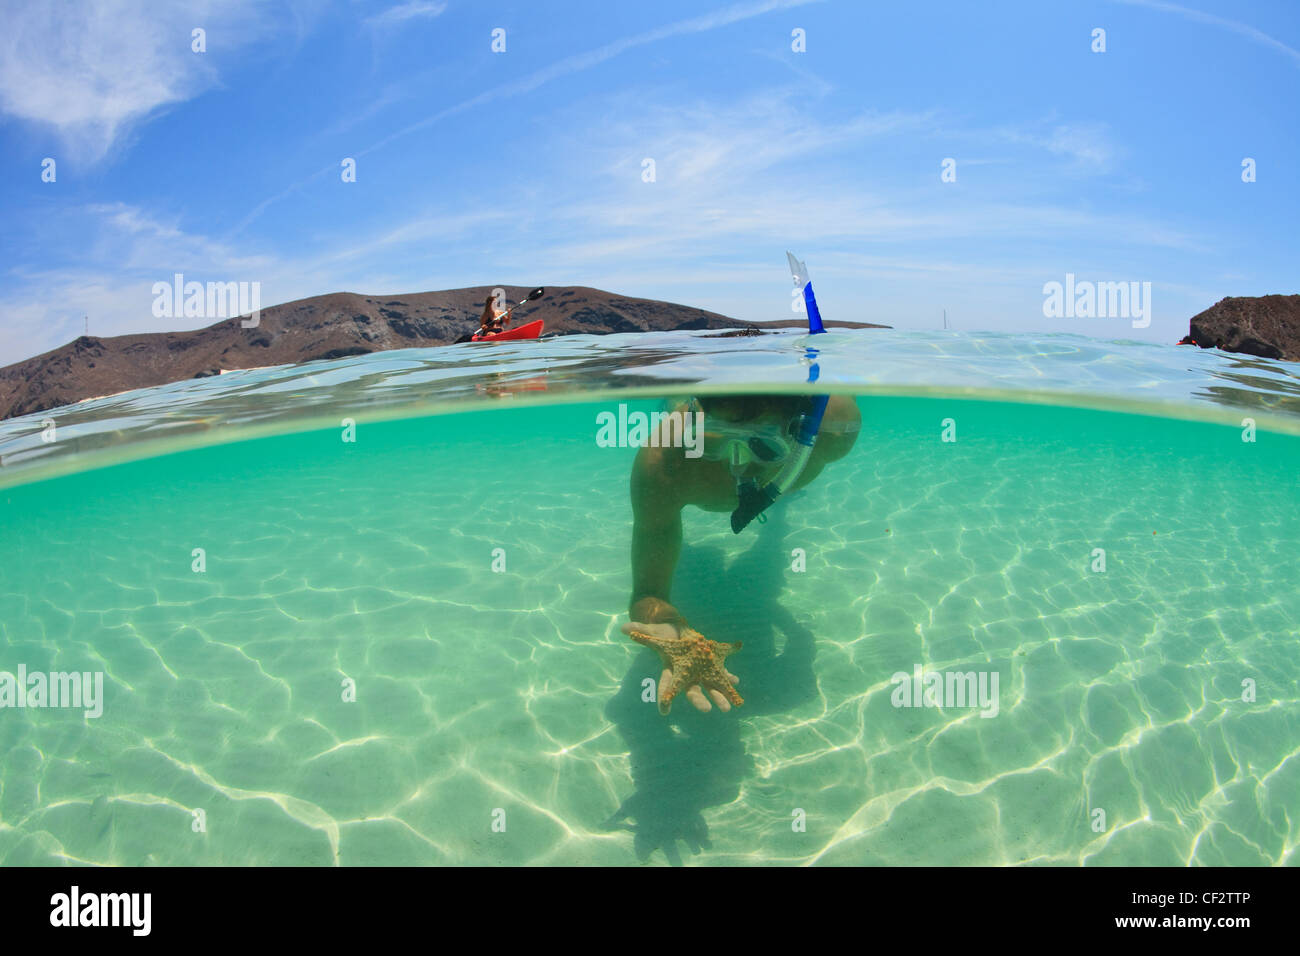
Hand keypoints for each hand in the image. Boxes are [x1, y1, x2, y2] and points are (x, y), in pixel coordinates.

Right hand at [620, 621, 740, 714]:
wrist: (675, 629)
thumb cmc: (662, 632)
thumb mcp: (652, 630)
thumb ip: (641, 630)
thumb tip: (624, 627)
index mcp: (671, 667)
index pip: (666, 684)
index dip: (664, 697)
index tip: (664, 711)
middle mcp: (685, 673)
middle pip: (691, 689)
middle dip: (699, 700)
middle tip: (708, 709)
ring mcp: (698, 669)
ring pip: (709, 685)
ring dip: (719, 694)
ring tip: (728, 706)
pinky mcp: (709, 663)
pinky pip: (720, 672)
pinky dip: (728, 677)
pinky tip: (736, 682)